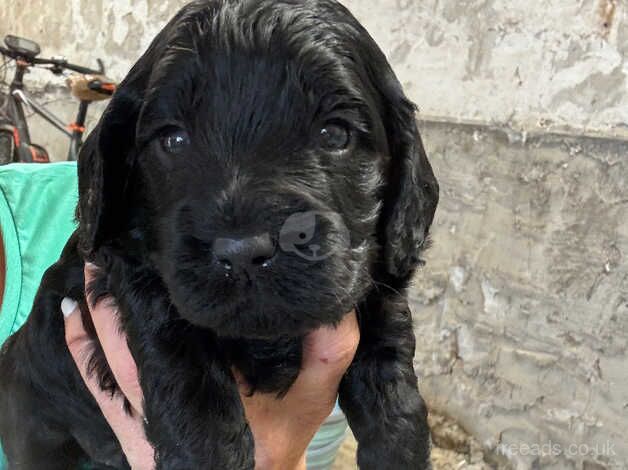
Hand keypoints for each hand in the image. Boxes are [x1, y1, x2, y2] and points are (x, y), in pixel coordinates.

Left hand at [62, 264, 359, 469]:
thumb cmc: (281, 437)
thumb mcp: (315, 396)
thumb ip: (330, 350)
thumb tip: (335, 300)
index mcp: (209, 383)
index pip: (181, 326)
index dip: (165, 283)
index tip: (159, 240)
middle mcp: (168, 396)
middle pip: (132, 335)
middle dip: (121, 286)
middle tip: (116, 242)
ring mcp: (142, 414)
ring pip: (106, 356)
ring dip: (96, 309)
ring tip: (94, 264)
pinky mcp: (128, 429)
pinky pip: (94, 386)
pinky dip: (78, 348)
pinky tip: (69, 313)